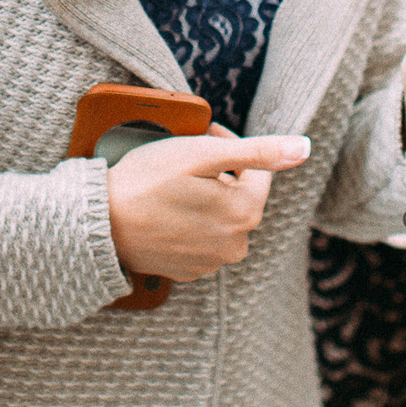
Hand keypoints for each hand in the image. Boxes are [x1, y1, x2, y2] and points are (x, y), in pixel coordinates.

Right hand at [104, 127, 310, 283]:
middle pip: (239, 195)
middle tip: (186, 157)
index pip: (256, 170)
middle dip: (220, 173)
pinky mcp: (189, 270)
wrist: (100, 225)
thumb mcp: (202, 155)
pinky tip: (166, 209)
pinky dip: (191, 221)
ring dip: (206, 197)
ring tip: (174, 183)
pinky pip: (202, 238)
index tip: (203, 135)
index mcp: (245, 214)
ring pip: (221, 217)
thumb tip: (304, 148)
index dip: (230, 147)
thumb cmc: (148, 182)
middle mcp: (236, 245)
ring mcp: (212, 262)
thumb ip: (257, 151)